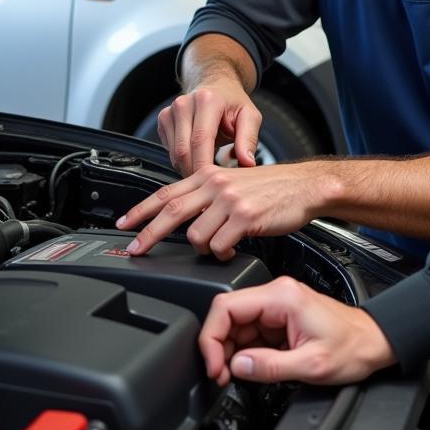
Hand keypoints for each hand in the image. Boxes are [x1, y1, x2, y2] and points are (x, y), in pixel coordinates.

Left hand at [116, 162, 331, 258]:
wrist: (305, 186)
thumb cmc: (274, 187)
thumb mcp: (235, 182)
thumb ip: (208, 194)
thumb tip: (185, 214)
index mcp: (210, 175)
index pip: (166, 192)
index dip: (141, 210)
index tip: (124, 224)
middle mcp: (217, 185)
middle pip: (171, 212)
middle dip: (148, 234)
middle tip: (136, 249)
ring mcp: (230, 201)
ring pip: (196, 235)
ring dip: (202, 248)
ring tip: (216, 247)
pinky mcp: (245, 217)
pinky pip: (220, 246)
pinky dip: (222, 254)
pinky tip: (231, 251)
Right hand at [158, 82, 261, 175]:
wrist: (215, 86)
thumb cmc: (232, 104)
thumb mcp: (249, 116)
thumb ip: (248, 139)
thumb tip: (248, 163)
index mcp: (207, 100)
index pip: (200, 140)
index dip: (204, 165)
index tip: (213, 184)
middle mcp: (184, 104)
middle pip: (183, 150)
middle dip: (195, 172)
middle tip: (211, 186)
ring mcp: (170, 111)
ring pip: (174, 154)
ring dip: (189, 168)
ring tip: (207, 171)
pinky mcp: (163, 120)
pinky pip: (170, 151)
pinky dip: (182, 161)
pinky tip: (197, 158)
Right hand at [199, 277, 395, 385]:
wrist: (373, 342)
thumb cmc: (353, 346)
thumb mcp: (311, 364)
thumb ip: (269, 366)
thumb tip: (236, 365)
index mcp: (283, 296)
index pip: (226, 305)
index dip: (212, 337)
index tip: (214, 364)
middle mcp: (278, 294)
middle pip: (228, 314)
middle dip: (218, 346)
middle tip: (222, 375)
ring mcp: (278, 305)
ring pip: (236, 323)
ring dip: (229, 350)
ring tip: (234, 374)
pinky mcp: (280, 317)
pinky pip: (250, 331)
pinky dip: (243, 350)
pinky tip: (250, 366)